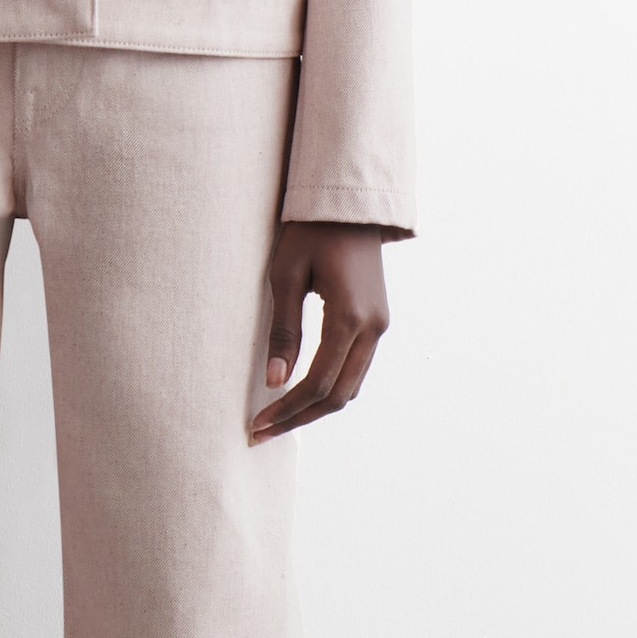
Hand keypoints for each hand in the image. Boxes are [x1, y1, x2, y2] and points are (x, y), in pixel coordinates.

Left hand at [251, 221, 390, 441]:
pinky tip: (301, 393)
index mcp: (349, 316)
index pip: (317, 382)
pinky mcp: (376, 321)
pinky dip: (330, 388)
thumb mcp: (286, 276)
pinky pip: (355, 368)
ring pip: (350, 386)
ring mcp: (379, 325)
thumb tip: (276, 381)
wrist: (348, 205)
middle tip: (261, 432)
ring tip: (278, 419)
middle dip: (299, 419)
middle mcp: (372, 327)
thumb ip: (284, 330)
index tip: (256, 425)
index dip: (286, 410)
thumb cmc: (309, 233)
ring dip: (315, 408)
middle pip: (338, 396)